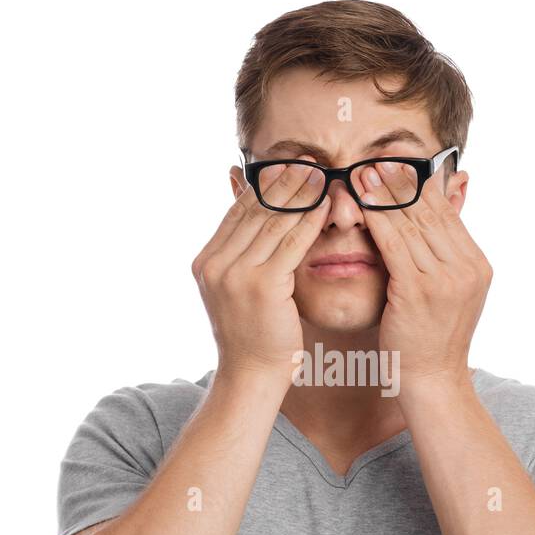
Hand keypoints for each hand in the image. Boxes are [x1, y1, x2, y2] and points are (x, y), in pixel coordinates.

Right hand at [191, 156, 329, 384]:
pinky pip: (292, 243)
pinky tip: (328, 205)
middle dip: (284, 182)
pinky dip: (311, 221)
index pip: (238, 212)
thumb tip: (253, 219)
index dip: (263, 186)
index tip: (287, 164)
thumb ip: (243, 255)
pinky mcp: (262, 285)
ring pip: (274, 223)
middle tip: (309, 160)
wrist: (252, 375)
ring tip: (323, 174)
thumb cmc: (253, 335)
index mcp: (206, 261)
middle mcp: (215, 264)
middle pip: (255, 211)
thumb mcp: (239, 289)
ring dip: (301, 195)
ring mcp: (235, 274)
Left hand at [358, 161, 491, 390]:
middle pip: (429, 213)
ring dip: (383, 195)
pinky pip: (394, 245)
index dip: (421, 185)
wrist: (432, 381)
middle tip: (375, 159)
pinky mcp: (419, 291)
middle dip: (400, 184)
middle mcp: (466, 268)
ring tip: (362, 173)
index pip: (446, 213)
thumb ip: (443, 253)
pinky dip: (376, 220)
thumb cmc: (430, 339)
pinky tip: (359, 204)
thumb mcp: (447, 291)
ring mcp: (445, 280)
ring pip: (411, 224)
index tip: (397, 163)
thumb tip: (436, 219)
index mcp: (477, 265)